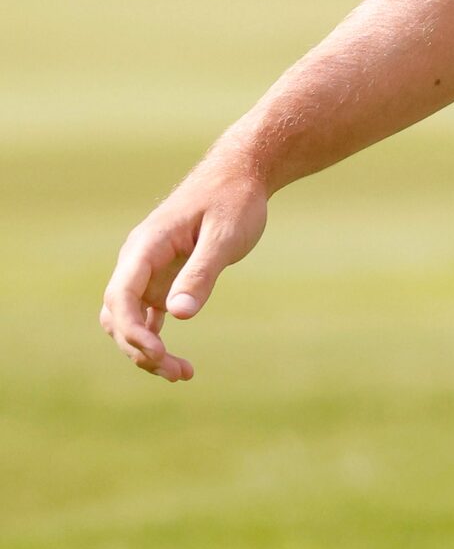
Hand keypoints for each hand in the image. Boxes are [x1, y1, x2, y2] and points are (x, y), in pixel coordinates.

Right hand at [99, 160, 268, 381]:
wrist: (240, 175)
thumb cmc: (234, 200)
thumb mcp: (225, 235)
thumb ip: (202, 272)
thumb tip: (178, 314)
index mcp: (146, 245)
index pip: (120, 294)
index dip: (131, 329)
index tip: (157, 353)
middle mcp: (138, 260)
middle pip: (119, 314)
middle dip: (139, 347)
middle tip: (178, 372)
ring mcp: (147, 270)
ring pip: (129, 319)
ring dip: (145, 349)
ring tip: (181, 373)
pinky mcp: (162, 277)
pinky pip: (147, 315)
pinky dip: (156, 337)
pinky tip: (175, 362)